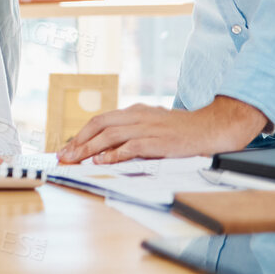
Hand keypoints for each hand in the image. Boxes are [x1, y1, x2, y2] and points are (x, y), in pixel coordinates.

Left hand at [57, 97, 268, 163]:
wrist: (211, 128)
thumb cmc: (182, 131)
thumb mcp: (153, 124)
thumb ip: (132, 132)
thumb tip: (106, 148)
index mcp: (135, 111)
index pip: (100, 120)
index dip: (81, 134)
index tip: (67, 147)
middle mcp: (138, 116)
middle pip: (100, 125)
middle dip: (78, 141)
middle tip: (63, 156)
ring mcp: (148, 127)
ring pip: (110, 135)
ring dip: (89, 148)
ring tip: (75, 159)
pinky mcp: (158, 141)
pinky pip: (131, 146)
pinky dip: (114, 154)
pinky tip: (102, 161)